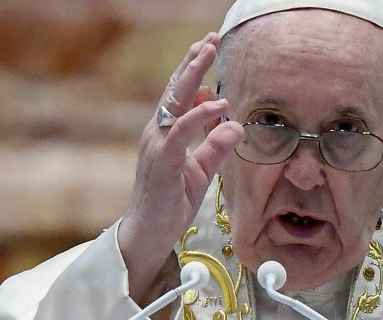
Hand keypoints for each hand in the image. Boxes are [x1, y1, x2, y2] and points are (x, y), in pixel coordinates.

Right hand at [118, 32, 242, 300]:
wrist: (149, 232)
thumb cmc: (171, 200)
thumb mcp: (201, 170)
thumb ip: (215, 146)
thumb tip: (234, 122)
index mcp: (166, 132)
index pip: (180, 94)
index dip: (193, 70)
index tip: (208, 48)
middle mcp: (158, 132)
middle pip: (175, 89)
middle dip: (193, 61)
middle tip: (210, 39)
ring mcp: (156, 144)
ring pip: (173, 101)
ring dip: (191, 75)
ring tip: (208, 51)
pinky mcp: (161, 160)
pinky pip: (180, 132)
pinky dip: (199, 116)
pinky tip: (217, 104)